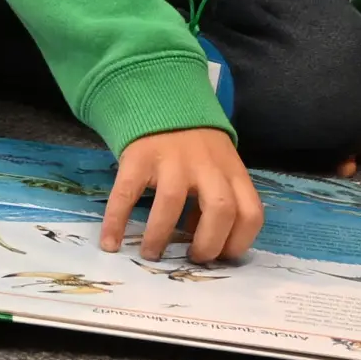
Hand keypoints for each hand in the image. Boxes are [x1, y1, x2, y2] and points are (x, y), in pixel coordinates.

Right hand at [104, 127, 263, 263]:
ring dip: (161, 236)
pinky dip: (116, 221)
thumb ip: (219, 198)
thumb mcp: (220, 167)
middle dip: (208, 244)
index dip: (239, 242)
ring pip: (172, 202)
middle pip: (221, 209)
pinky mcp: (139, 157)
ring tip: (151, 255)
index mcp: (232, 171)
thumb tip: (200, 238)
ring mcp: (171, 160)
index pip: (250, 213)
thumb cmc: (195, 146)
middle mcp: (206, 165)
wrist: (163, 102)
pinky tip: (110, 243)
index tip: (221, 258)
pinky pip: (127, 193)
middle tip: (192, 258)